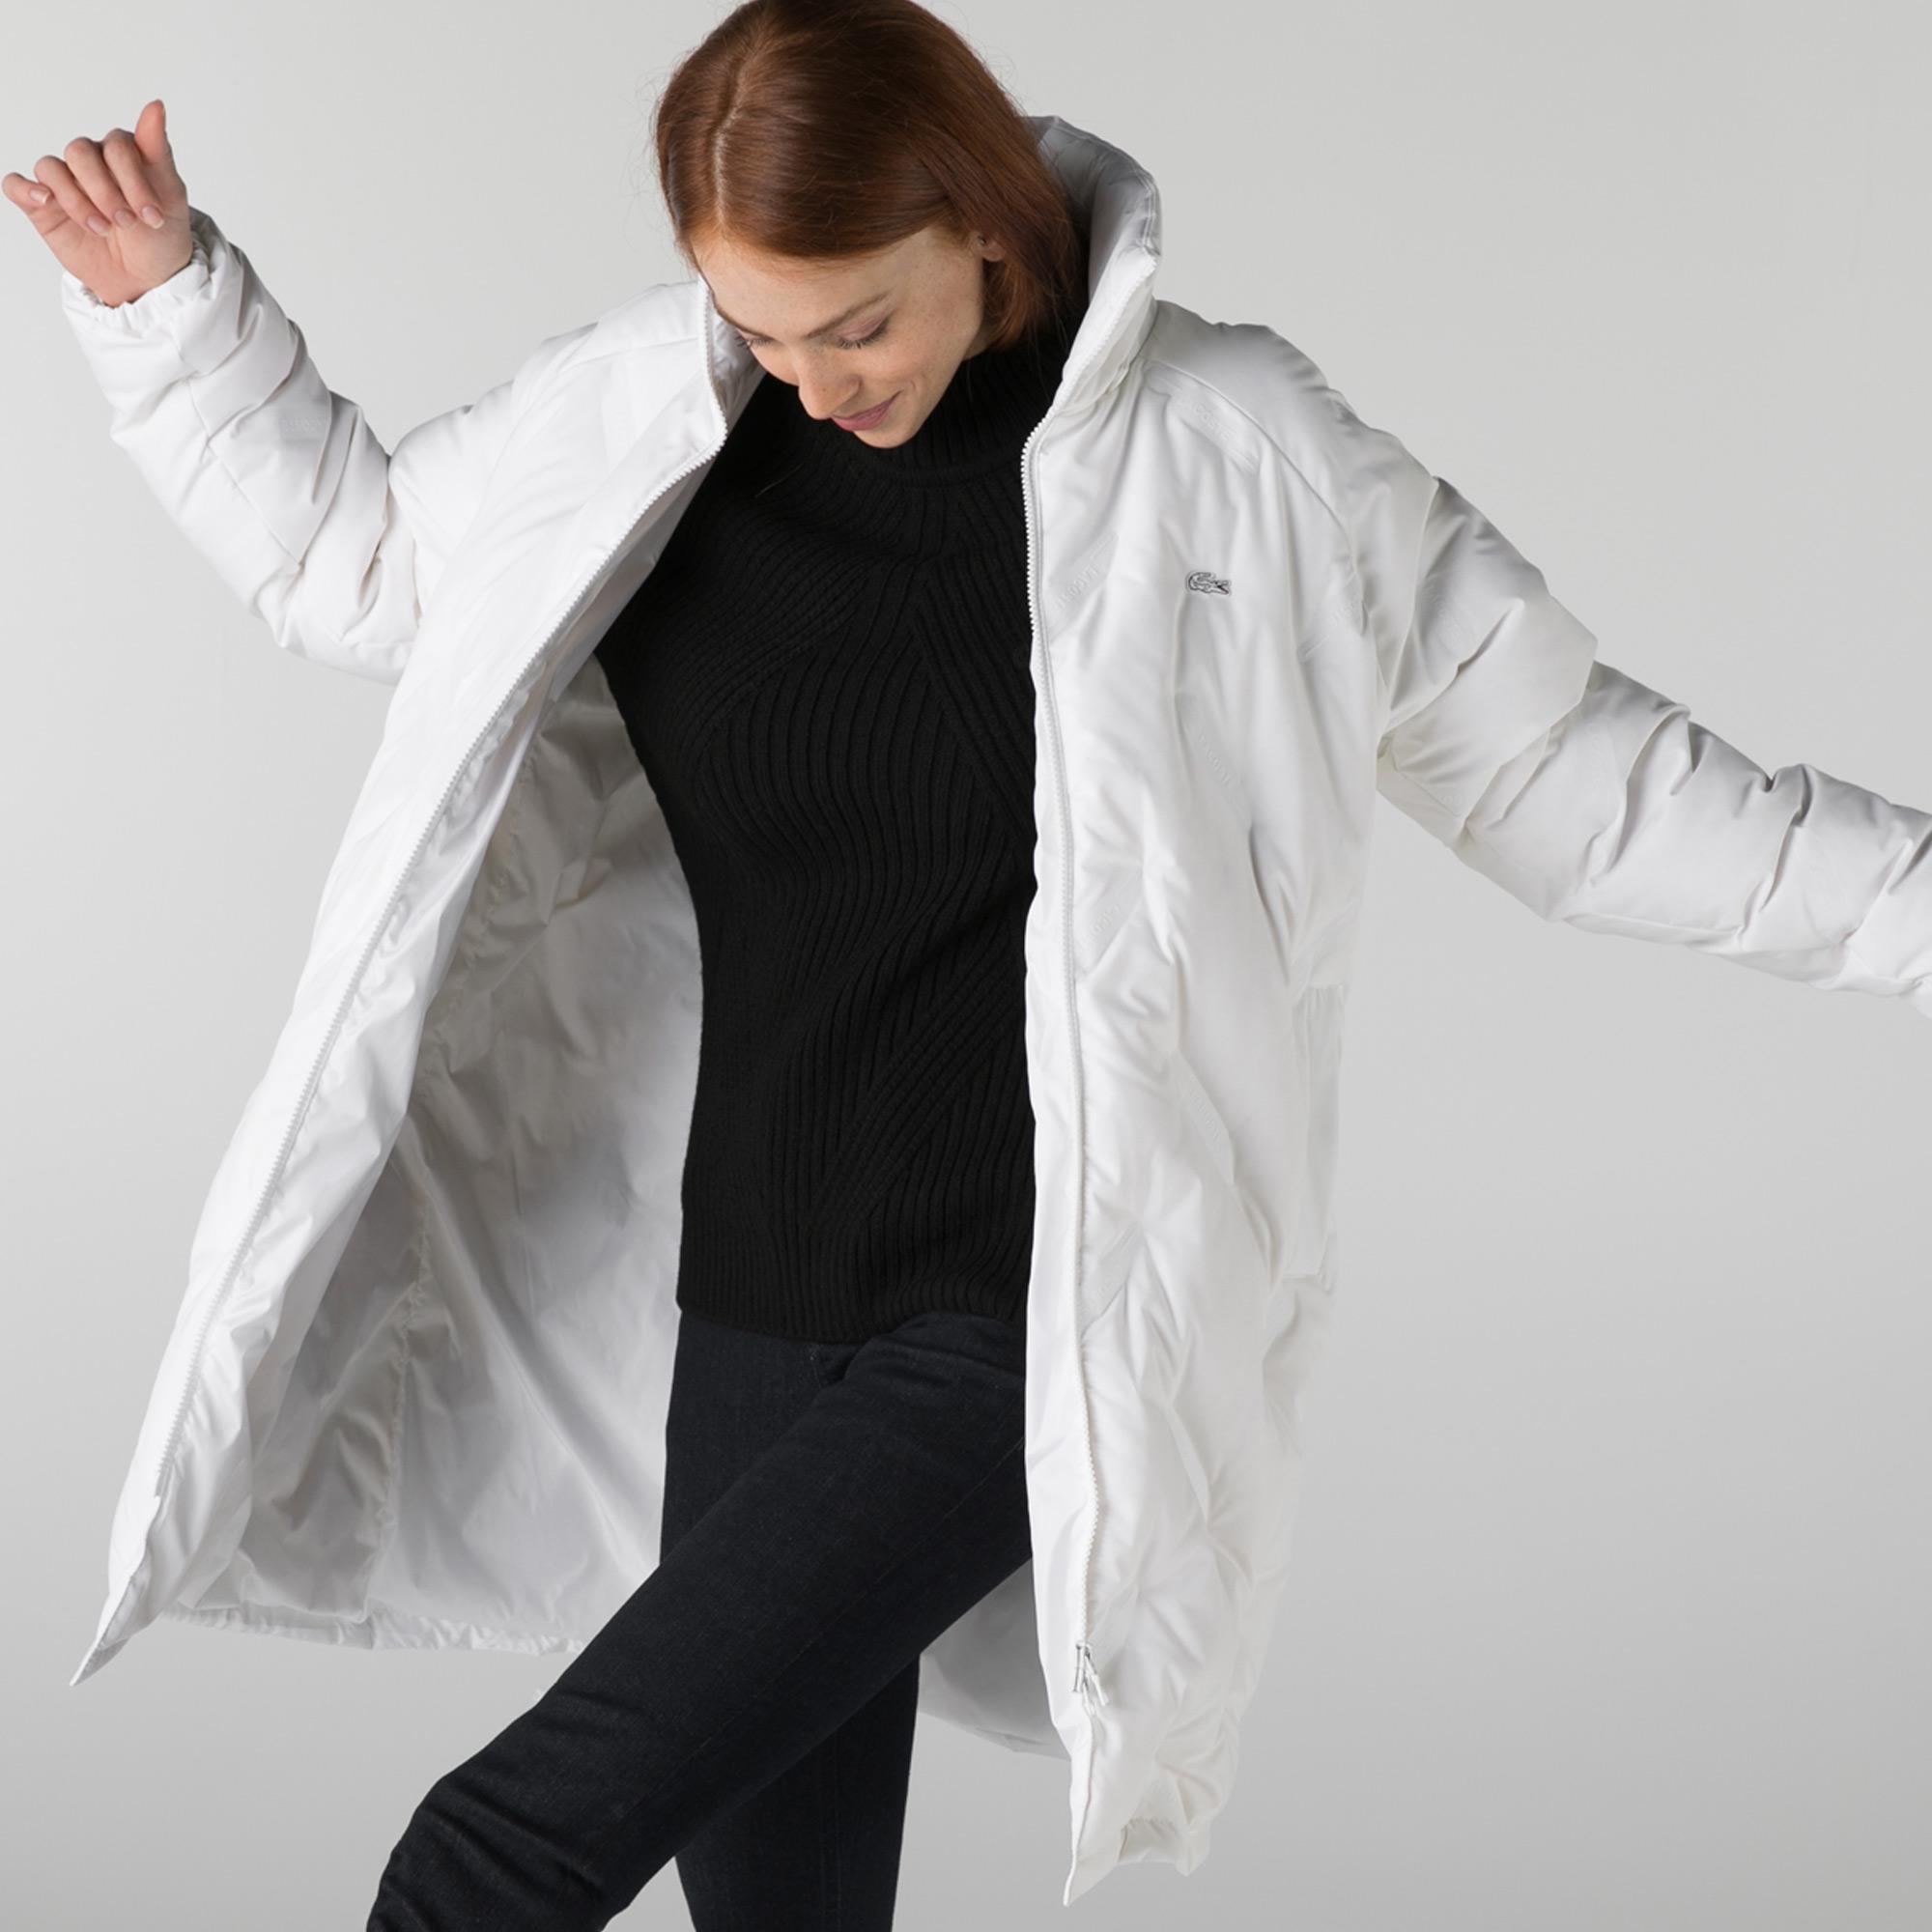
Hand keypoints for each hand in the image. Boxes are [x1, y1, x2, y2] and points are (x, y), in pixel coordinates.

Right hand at [4, 98, 193, 306]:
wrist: (146, 281)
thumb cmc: (159, 238)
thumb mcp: (170, 198)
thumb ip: (157, 150)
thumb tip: (156, 104)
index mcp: (121, 154)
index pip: (117, 146)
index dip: (134, 181)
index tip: (154, 217)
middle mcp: (90, 163)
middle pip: (81, 153)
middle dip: (105, 190)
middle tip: (126, 223)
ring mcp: (65, 182)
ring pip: (52, 167)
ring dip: (76, 199)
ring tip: (103, 229)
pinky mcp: (42, 206)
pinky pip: (17, 185)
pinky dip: (25, 188)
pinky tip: (43, 200)